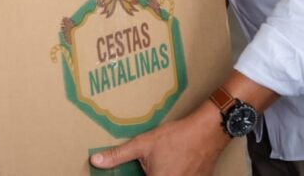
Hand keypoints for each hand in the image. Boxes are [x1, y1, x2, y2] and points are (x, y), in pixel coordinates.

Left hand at [89, 102, 229, 174]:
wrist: (208, 132)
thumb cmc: (177, 137)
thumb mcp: (144, 144)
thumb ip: (118, 155)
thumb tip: (96, 160)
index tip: (140, 171)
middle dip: (147, 174)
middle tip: (148, 166)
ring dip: (160, 173)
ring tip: (162, 163)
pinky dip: (173, 174)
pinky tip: (172, 166)